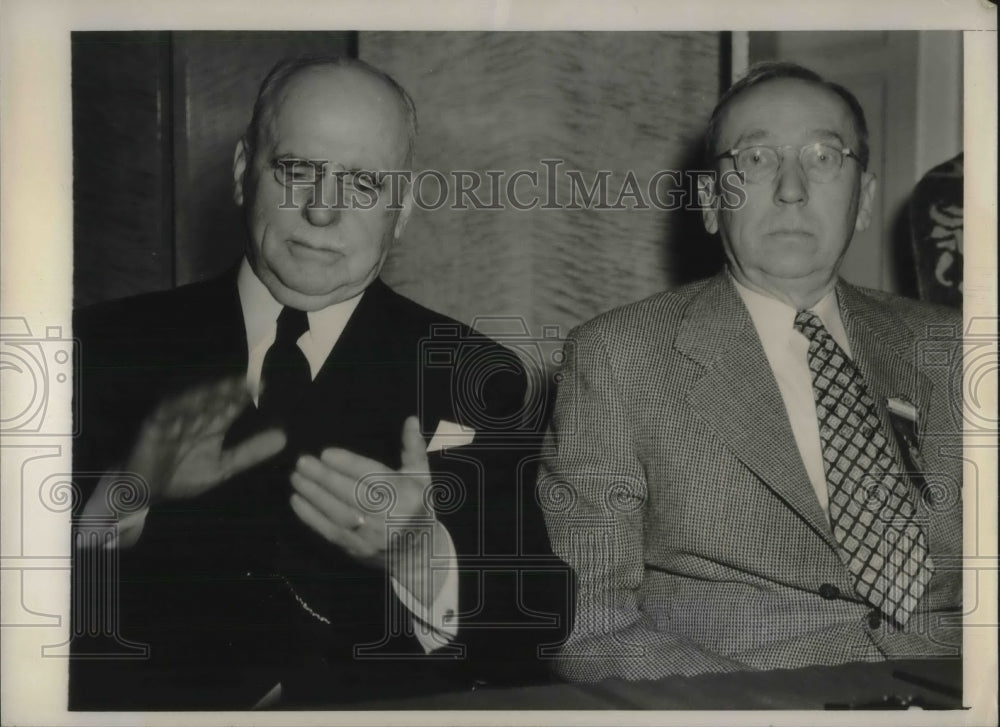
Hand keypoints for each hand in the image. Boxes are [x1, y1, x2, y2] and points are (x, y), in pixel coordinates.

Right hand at [125, 375, 285, 502]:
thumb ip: (250, 453)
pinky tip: (190, 401)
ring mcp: (174, 421)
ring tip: (224, 387)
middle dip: (229, 390)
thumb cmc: (182, 477)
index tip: (264, 386)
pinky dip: (177, 407)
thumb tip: (284, 438)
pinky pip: (165, 414)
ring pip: (192, 403)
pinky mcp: (153, 428)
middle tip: (248, 381)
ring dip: (207, 395)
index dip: (245, 396)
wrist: (145, 493)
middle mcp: (195, 419)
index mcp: (212, 427)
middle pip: (213, 400)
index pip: (231, 407)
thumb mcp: (222, 468)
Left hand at [290, 416, 442, 603]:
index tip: (326, 453)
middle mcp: (391, 517)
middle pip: (353, 494)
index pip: (374, 477)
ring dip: (314, 495)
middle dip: (325, 478)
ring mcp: (372, 536)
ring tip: (296, 477)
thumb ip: (413, 448)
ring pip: (338, 513)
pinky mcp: (356, 549)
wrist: (417, 553)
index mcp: (407, 495)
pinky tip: (297, 500)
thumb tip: (410, 420)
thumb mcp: (421, 477)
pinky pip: (330, 532)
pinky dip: (311, 516)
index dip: (349, 465)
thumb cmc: (417, 506)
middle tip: (303, 462)